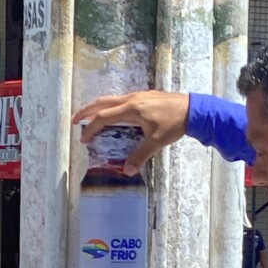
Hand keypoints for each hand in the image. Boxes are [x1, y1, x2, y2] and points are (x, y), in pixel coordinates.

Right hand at [72, 91, 189, 175]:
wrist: (193, 109)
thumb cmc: (174, 124)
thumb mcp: (156, 142)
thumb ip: (140, 155)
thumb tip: (126, 171)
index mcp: (131, 109)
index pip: (103, 117)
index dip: (91, 128)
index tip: (83, 139)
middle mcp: (131, 99)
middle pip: (102, 103)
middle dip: (86, 111)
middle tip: (75, 121)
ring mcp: (138, 96)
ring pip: (111, 99)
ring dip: (98, 108)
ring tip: (90, 117)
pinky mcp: (145, 97)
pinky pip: (121, 100)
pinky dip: (111, 107)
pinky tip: (114, 115)